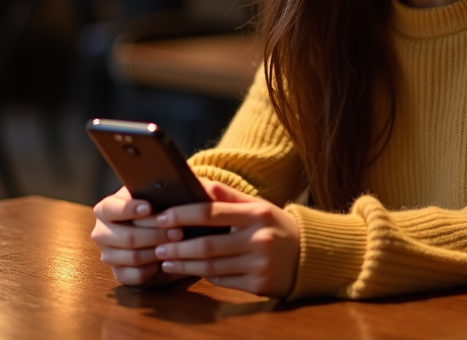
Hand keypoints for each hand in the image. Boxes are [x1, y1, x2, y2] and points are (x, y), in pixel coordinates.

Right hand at [91, 186, 182, 285]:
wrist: (156, 227)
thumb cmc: (156, 205)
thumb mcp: (156, 193)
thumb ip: (164, 190)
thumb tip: (189, 187)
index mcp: (105, 209)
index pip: (111, 209)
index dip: (129, 209)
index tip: (149, 207)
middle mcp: (101, 232)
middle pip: (127, 237)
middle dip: (156, 234)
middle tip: (178, 231)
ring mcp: (108, 254)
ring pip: (133, 257)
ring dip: (157, 251)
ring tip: (176, 244)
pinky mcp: (118, 273)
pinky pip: (134, 276)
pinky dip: (152, 269)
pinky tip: (165, 261)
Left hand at [151, 180, 300, 297]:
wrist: (308, 254)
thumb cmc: (275, 226)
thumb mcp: (257, 205)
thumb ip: (226, 196)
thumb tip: (194, 182)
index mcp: (257, 214)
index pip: (211, 212)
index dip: (182, 215)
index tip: (161, 218)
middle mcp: (259, 239)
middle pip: (208, 245)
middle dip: (177, 247)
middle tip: (157, 247)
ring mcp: (259, 264)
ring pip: (211, 267)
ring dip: (184, 265)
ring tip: (166, 261)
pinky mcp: (258, 285)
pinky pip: (223, 281)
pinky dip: (205, 276)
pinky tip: (192, 270)